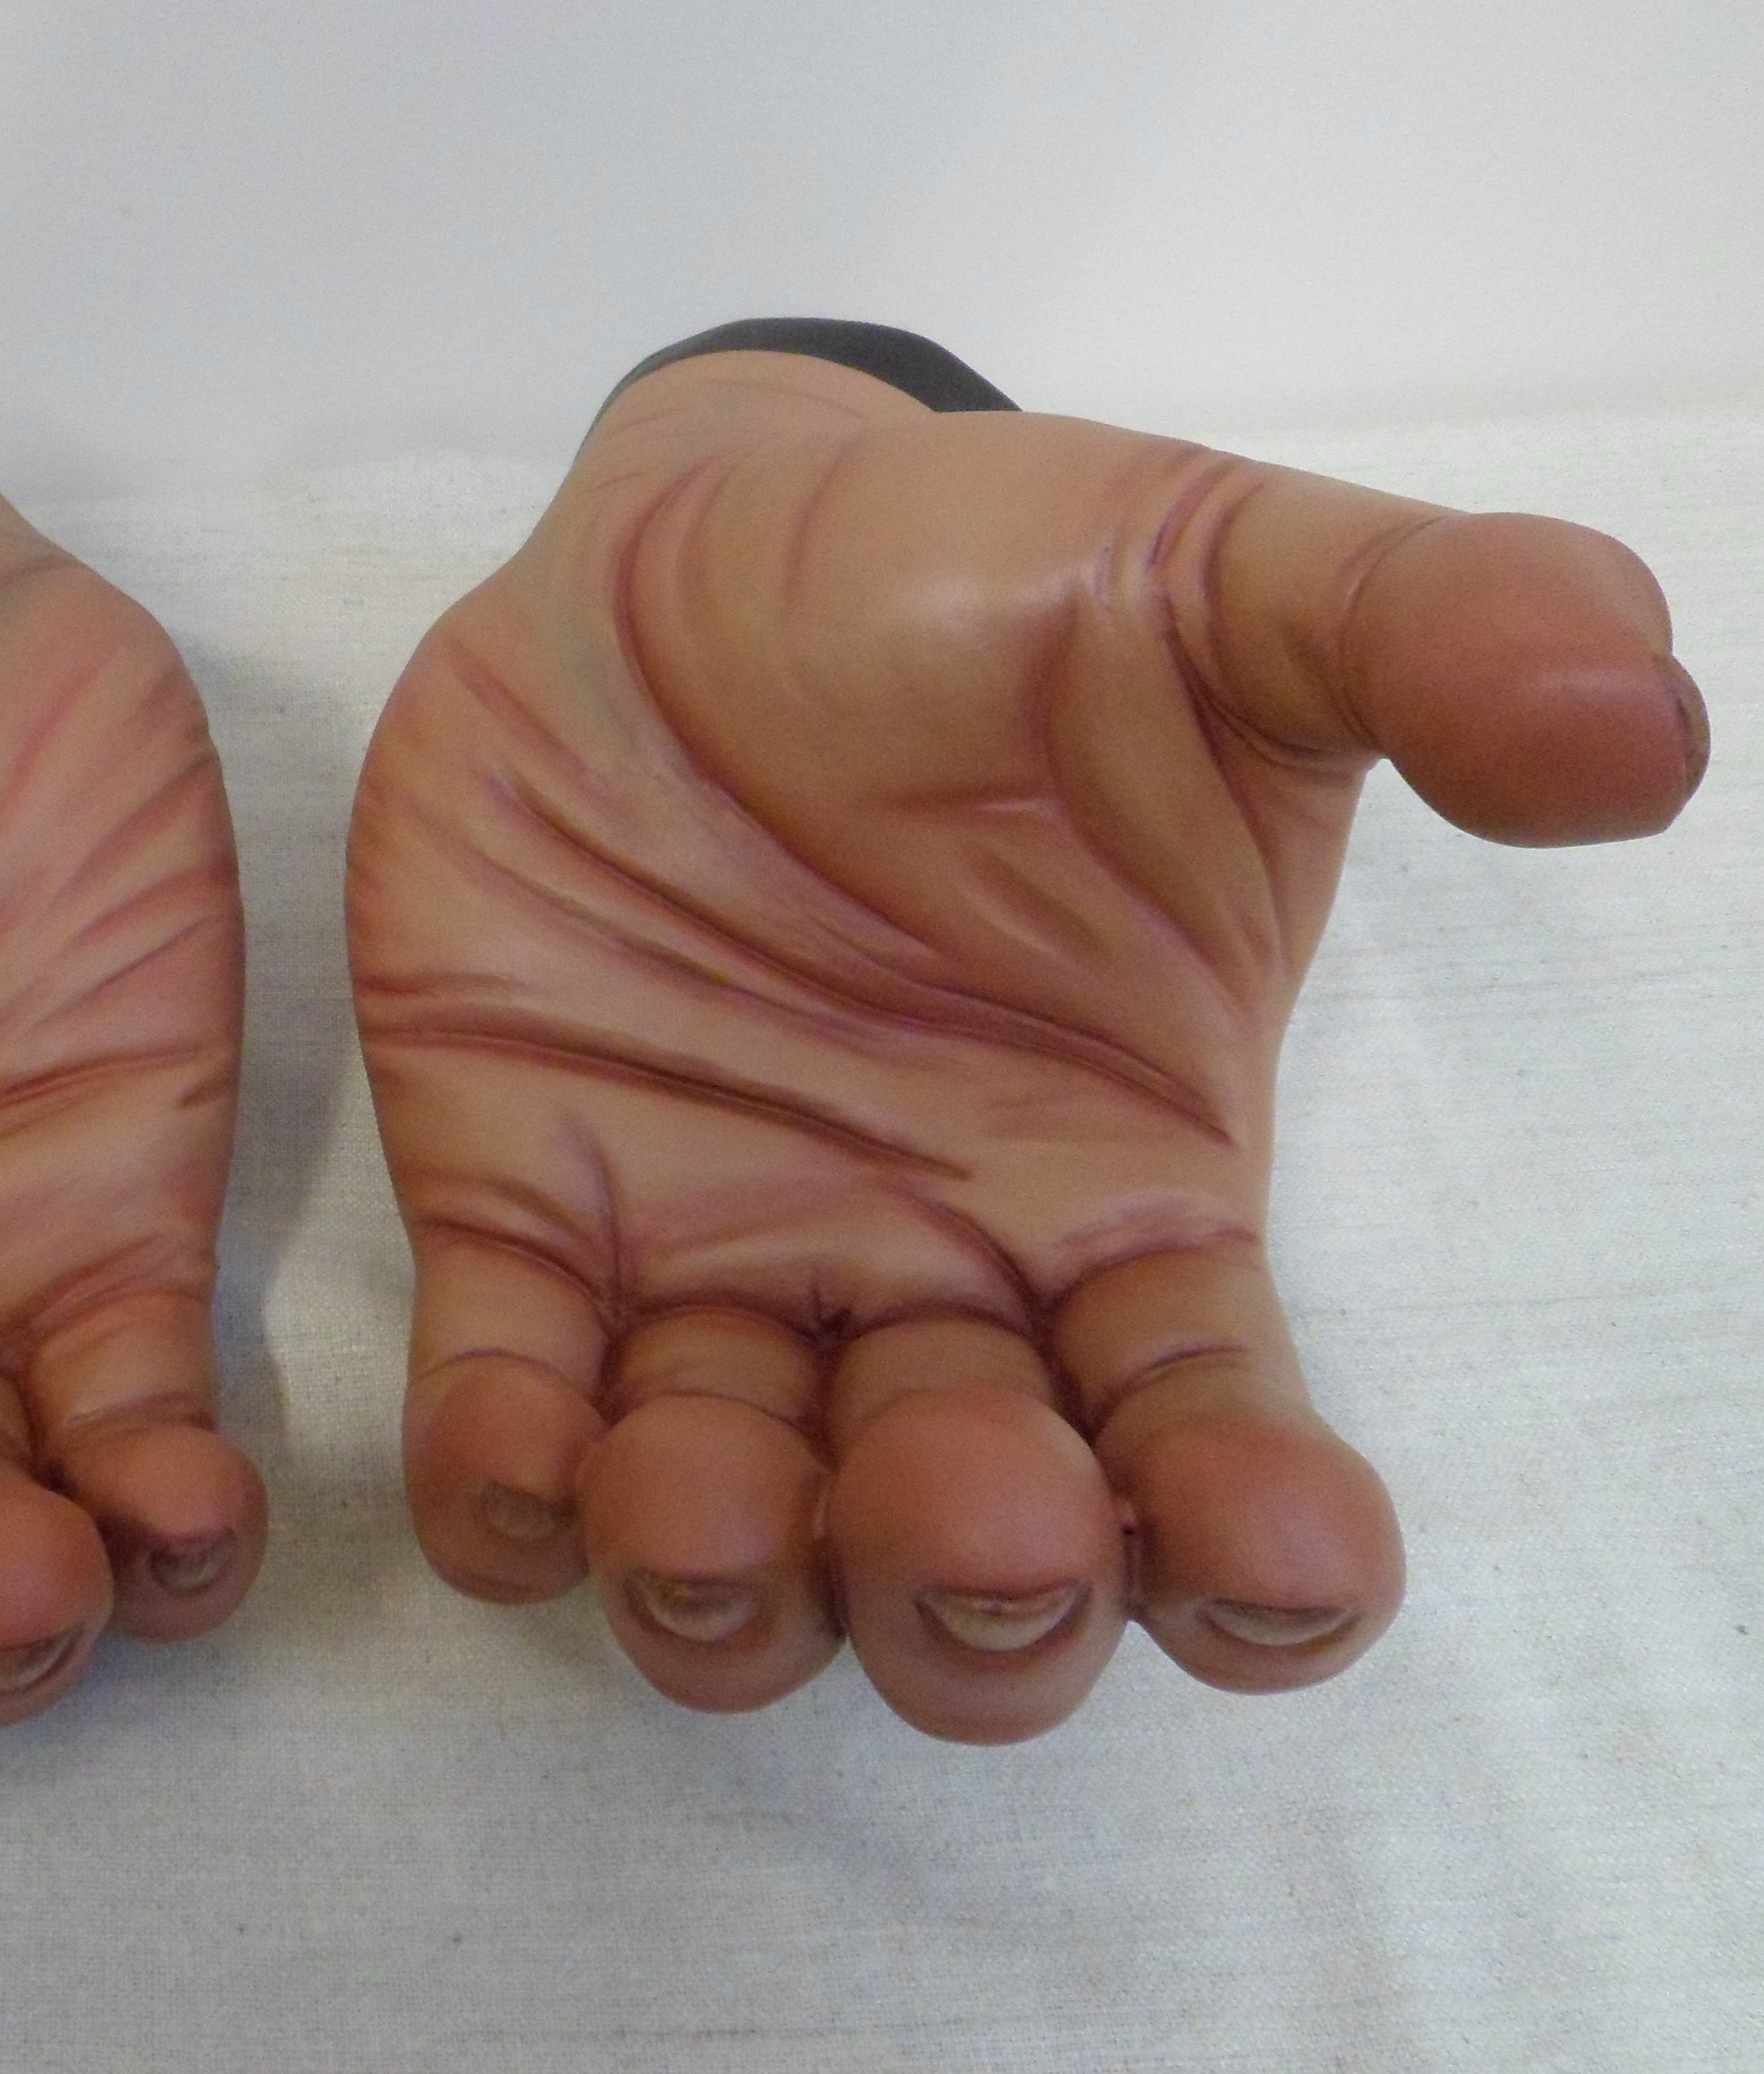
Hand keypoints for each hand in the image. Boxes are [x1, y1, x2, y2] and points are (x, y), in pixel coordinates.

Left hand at [348, 345, 1705, 1739]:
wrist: (697, 541)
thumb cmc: (986, 587)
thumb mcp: (1228, 584)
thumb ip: (1431, 640)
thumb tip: (1639, 726)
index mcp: (1126, 1193)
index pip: (1218, 1452)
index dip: (1254, 1559)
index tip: (1264, 1554)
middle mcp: (926, 1277)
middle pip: (970, 1569)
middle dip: (974, 1601)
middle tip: (971, 1507)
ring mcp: (713, 1263)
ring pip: (734, 1544)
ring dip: (721, 1585)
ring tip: (705, 1502)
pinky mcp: (523, 1209)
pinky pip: (504, 1413)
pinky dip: (503, 1484)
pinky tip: (518, 1463)